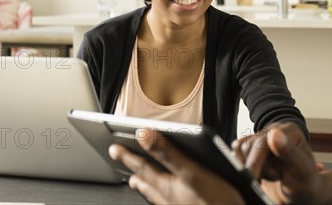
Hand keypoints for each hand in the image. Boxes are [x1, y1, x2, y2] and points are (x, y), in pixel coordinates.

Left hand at [109, 128, 243, 204]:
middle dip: (132, 167)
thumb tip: (143, 135)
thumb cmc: (217, 202)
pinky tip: (165, 198)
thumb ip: (167, 153)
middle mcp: (170, 197)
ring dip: (144, 184)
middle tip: (118, 158)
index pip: (142, 166)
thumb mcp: (192, 172)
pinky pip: (166, 203)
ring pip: (155, 194)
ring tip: (135, 180)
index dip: (128, 155)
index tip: (114, 146)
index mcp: (169, 185)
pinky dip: (159, 197)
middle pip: (146, 179)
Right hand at [232, 122, 322, 203]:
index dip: (257, 162)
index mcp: (290, 130)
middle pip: (250, 145)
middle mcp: (275, 129)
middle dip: (258, 167)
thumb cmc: (304, 183)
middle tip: (276, 177)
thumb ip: (289, 152)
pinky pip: (236, 151)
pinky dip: (243, 165)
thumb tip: (274, 133)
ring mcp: (263, 136)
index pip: (263, 141)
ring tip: (270, 175)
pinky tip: (258, 173)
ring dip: (251, 166)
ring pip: (241, 148)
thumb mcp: (302, 170)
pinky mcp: (253, 145)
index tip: (255, 179)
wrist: (300, 192)